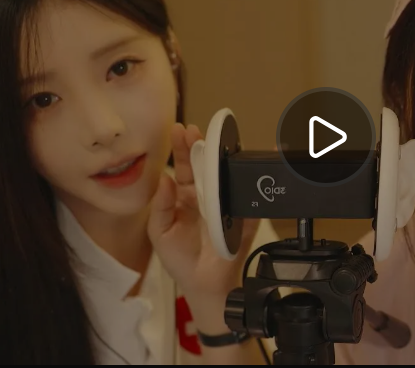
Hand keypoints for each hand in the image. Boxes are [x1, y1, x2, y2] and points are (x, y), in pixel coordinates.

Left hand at [147, 123, 258, 296]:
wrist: (205, 285)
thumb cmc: (181, 260)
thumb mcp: (160, 233)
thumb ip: (160, 207)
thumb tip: (164, 179)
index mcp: (185, 198)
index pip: (183, 168)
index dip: (181, 149)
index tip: (179, 130)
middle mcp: (206, 196)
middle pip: (204, 166)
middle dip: (200, 145)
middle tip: (195, 129)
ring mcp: (226, 204)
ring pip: (226, 176)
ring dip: (225, 158)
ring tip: (220, 143)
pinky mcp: (244, 217)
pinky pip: (250, 198)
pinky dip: (254, 183)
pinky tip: (252, 168)